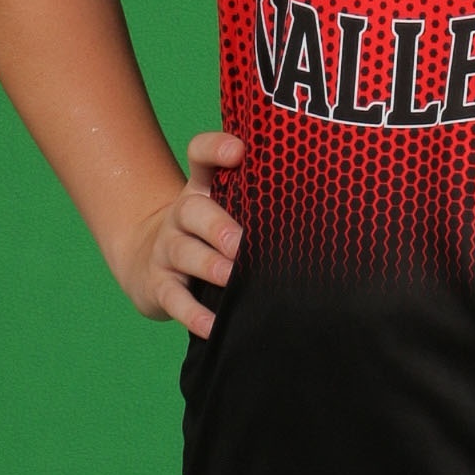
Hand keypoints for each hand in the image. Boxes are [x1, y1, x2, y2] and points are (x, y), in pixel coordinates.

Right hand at [115, 131, 244, 336]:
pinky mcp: (158, 285)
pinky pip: (174, 299)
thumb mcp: (228, 212)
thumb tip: (325, 215)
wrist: (148, 263)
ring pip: (183, 252)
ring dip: (209, 265)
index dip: (215, 149)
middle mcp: (182, 215)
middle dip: (218, 226)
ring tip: (232, 278)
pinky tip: (213, 325)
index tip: (239, 151)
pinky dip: (193, 314)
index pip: (201, 156)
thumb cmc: (209, 237)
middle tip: (241, 242)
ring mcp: (166, 249)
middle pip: (193, 210)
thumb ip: (263, 206)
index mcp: (202, 190)